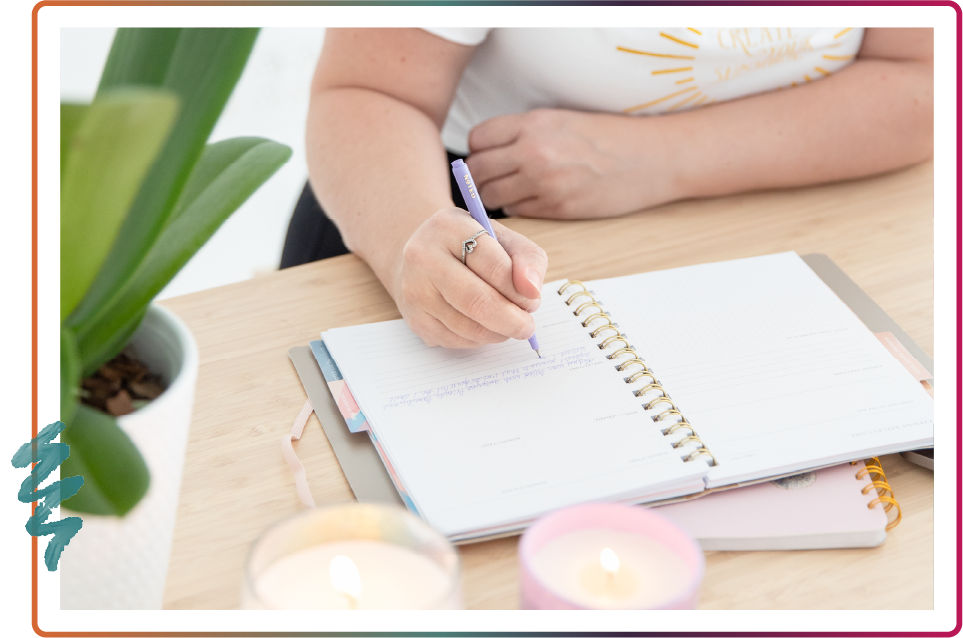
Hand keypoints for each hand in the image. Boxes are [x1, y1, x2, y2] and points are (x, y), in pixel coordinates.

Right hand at [391, 208, 547, 347]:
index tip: (532, 300)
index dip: (520, 291)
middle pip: (478, 302)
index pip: (495, 267)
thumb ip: (527, 259)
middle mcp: (424, 256)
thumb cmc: (471, 248)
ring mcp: (415, 290)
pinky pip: (455, 340)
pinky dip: (478, 339)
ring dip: (497, 332)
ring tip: (506, 323)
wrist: (424, 258)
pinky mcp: (414, 318)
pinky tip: (482, 325)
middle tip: (526, 326)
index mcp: (450, 228)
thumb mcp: (503, 239)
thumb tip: (532, 291)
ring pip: (468, 327)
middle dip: (512, 321)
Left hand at [466, 109, 679, 218]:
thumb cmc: (608, 138)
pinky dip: (518, 210)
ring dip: (496, 198)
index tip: (489, 157)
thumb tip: (485, 153)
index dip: (479, 151)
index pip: (477, 140)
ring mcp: (544, 183)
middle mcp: (534, 152)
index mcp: (534, 124)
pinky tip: (535, 202)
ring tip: (514, 193)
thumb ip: (523, 133)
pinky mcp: (556, 209)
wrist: (651, 159)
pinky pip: (517, 213)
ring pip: (491, 197)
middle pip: (477, 171)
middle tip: (495, 181)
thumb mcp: (562, 121)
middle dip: (481, 178)